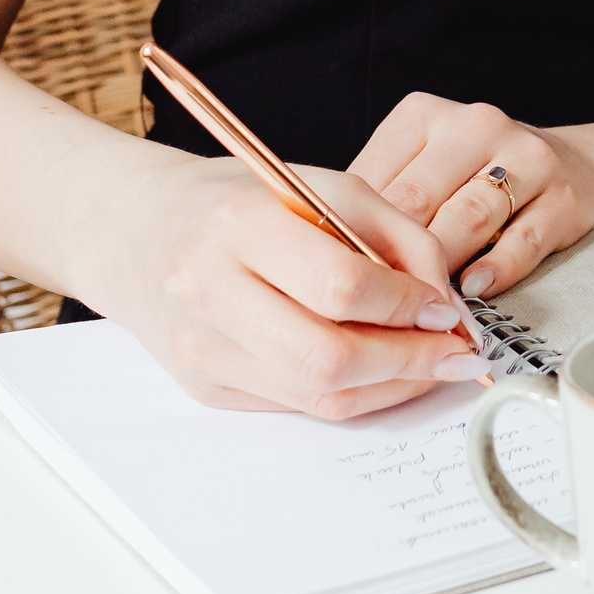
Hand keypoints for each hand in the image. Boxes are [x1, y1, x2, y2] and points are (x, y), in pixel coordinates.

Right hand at [85, 142, 488, 423]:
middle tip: (455, 353)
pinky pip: (298, 407)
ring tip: (430, 365)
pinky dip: (354, 395)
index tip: (445, 307)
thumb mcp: (322, 187)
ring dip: (391, 388)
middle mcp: (209, 292)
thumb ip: (395, 234)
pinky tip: (382, 371)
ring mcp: (202, 350)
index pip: (340, 285)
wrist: (139, 232)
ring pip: (318, 397)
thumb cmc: (238, 201)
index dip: (407, 304)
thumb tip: (445, 307)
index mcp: (239, 225)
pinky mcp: (205, 388)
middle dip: (408, 362)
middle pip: (329, 358)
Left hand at [350, 94, 593, 296]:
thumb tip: (327, 254)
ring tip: (420, 306)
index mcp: (424, 116)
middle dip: (394, 257)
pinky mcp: (564, 197)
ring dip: (440, 267)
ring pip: (468, 218)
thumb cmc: (474, 178)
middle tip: (373, 303)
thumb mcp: (421, 169)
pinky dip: (495, 270)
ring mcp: (525, 158)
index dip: (354, 234)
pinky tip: (473, 291)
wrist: (578, 166)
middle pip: (418, 200)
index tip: (340, 277)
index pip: (376, 178)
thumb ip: (379, 201)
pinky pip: (523, 240)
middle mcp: (475, 126)